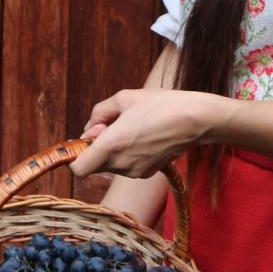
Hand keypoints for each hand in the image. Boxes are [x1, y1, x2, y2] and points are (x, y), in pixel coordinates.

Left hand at [68, 87, 228, 179]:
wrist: (196, 120)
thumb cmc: (160, 104)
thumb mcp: (122, 98)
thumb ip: (98, 113)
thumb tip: (88, 129)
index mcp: (112, 145)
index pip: (78, 169)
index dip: (75, 155)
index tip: (85, 140)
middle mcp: (122, 163)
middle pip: (93, 164)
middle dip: (95, 147)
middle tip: (111, 126)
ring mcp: (136, 171)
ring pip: (110, 165)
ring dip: (112, 150)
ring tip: (131, 128)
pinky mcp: (148, 173)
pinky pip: (126, 166)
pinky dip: (126, 154)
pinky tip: (141, 137)